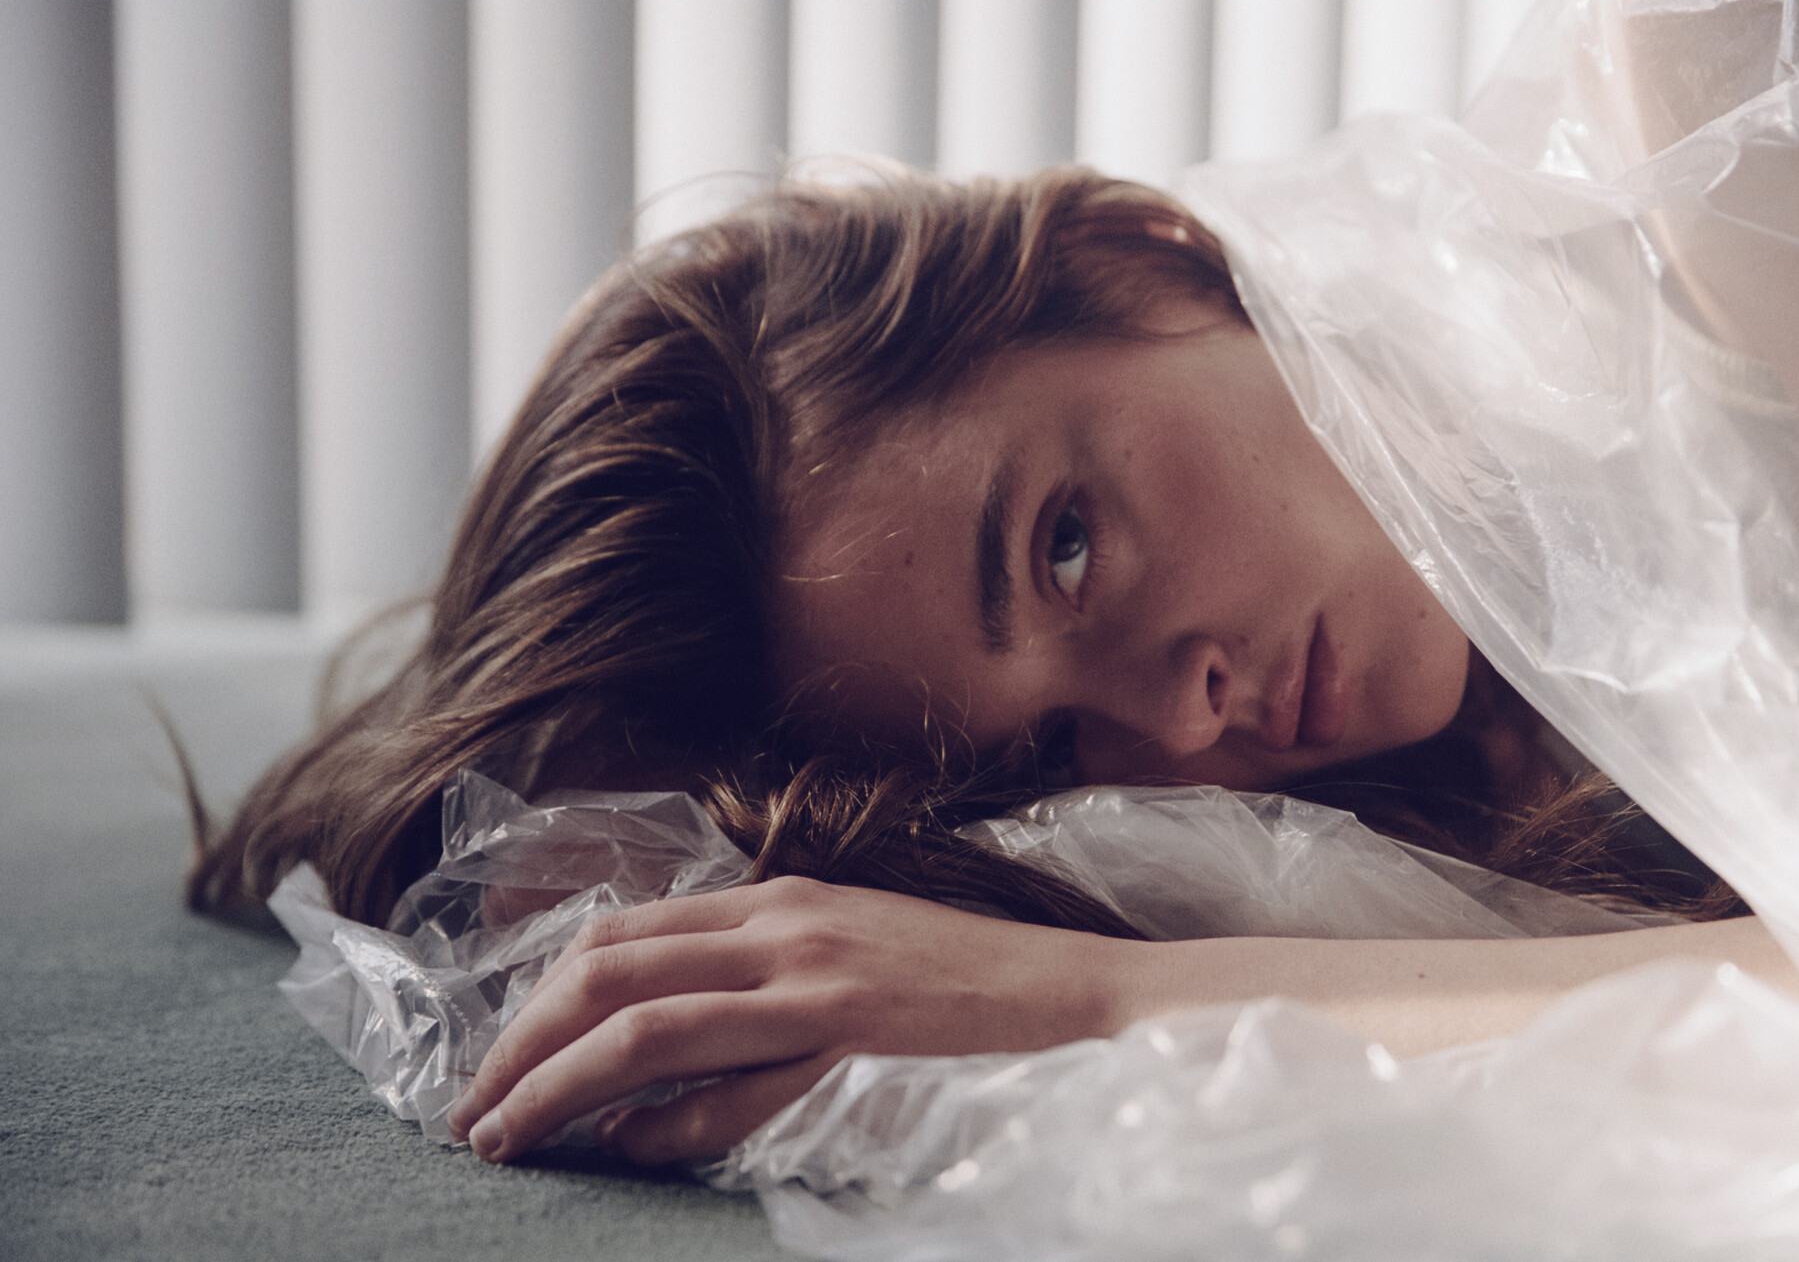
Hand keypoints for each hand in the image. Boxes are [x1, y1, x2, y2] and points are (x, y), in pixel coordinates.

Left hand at [445, 876, 1131, 1164]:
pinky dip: (657, 1116)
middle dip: (519, 1039)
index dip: (540, 995)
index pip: (620, 934)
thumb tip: (656, 1068)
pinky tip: (621, 1146)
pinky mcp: (845, 1022)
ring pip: (641, 1016)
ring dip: (553, 1078)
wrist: (1076, 990)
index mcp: (775, 901)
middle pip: (604, 966)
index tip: (502, 1055)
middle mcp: (779, 922)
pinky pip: (723, 1073)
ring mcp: (810, 969)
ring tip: (502, 1133)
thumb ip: (760, 997)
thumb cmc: (967, 987)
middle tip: (473, 1106)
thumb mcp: (849, 963)